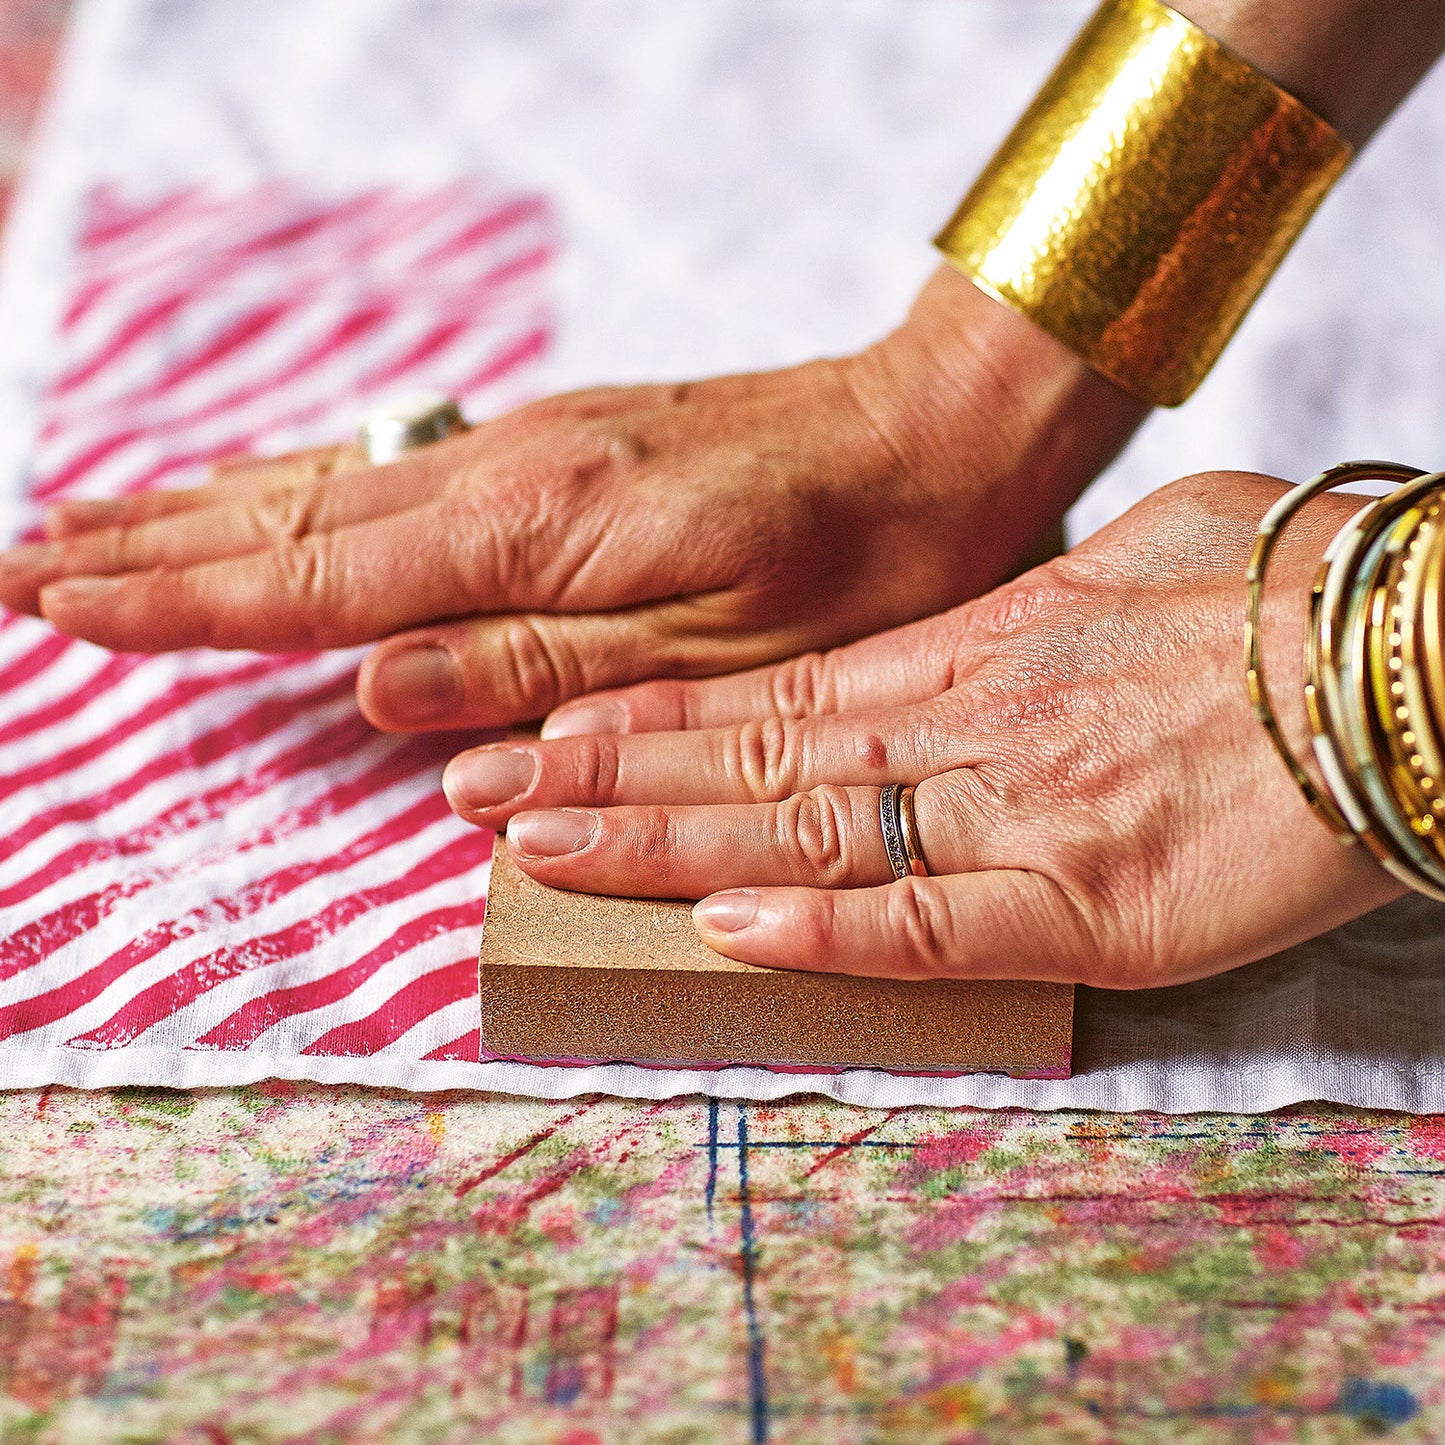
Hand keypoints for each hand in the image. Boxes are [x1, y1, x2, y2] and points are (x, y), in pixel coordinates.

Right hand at [0, 266, 1143, 730]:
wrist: (933, 436)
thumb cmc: (854, 559)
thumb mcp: (718, 650)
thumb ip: (539, 668)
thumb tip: (377, 697)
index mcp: (535, 534)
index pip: (317, 581)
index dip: (183, 603)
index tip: (61, 608)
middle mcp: (508, 475)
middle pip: (293, 519)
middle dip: (146, 550)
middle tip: (18, 570)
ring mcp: (531, 449)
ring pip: (332, 484)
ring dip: (202, 510)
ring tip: (93, 527)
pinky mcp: (563, 446)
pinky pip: (399, 471)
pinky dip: (304, 486)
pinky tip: (263, 496)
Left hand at [440, 471, 1401, 988]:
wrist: (1403, 645)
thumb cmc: (1278, 590)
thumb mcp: (1137, 562)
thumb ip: (1046, 602)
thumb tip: (1014, 611)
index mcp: (975, 656)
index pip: (777, 692)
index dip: (658, 718)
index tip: (559, 732)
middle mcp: (965, 731)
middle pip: (754, 756)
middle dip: (612, 779)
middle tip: (487, 792)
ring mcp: (1016, 813)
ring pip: (807, 826)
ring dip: (667, 840)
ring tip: (545, 847)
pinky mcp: (1089, 903)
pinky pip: (933, 919)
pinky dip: (826, 927)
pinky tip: (727, 923)